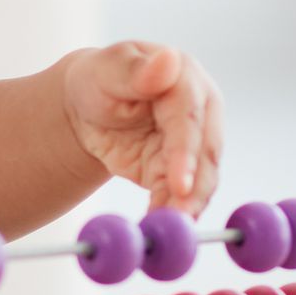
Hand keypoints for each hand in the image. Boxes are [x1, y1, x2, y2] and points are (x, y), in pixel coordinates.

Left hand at [62, 42, 223, 215]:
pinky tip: (158, 232)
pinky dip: (171, 215)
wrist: (90, 107)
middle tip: (177, 221)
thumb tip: (169, 59)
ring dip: (187, 208)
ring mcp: (195, 144)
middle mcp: (201, 113)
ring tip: (167, 234)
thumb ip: (136, 70)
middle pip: (205, 154)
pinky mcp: (182, 171)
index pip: (189, 119)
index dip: (186, 152)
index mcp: (186, 80)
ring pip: (201, 180)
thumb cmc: (99, 80)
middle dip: (193, 190)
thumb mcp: (107, 70)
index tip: (179, 183)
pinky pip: (182, 197)